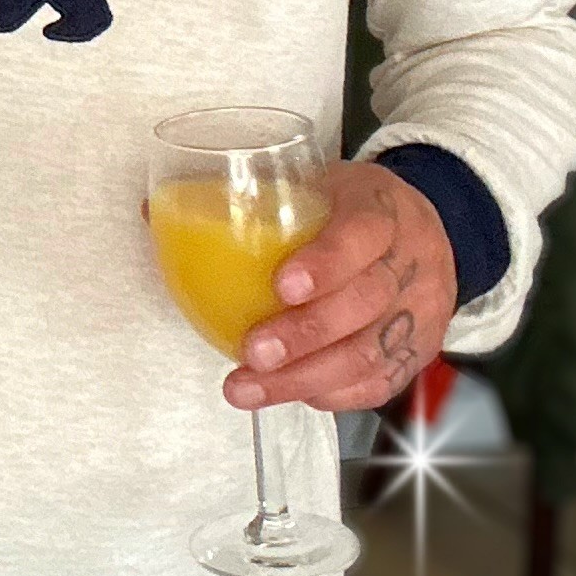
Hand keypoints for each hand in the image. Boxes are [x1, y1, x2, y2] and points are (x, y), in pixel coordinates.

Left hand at [224, 161, 457, 412]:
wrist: (424, 228)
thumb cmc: (351, 207)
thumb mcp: (314, 182)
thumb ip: (245, 201)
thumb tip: (151, 212)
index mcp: (381, 209)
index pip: (361, 234)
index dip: (325, 263)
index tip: (281, 286)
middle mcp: (412, 262)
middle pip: (364, 303)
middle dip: (304, 335)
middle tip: (253, 352)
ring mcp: (421, 311)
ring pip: (371, 353)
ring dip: (305, 378)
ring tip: (249, 387)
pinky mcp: (419, 350)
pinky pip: (380, 382)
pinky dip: (332, 393)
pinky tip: (291, 394)